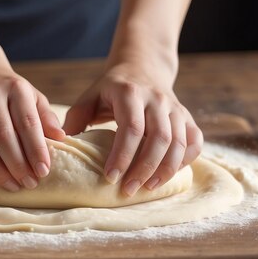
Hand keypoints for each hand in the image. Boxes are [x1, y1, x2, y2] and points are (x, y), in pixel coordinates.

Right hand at [0, 42, 64, 191]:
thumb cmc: (7, 90)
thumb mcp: (31, 95)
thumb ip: (45, 116)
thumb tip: (61, 138)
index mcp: (14, 88)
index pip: (27, 123)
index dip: (36, 150)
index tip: (44, 171)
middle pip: (2, 137)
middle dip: (18, 165)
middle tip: (29, 184)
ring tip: (11, 186)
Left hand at [62, 57, 202, 196]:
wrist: (142, 68)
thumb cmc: (111, 89)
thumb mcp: (90, 96)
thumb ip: (76, 117)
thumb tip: (63, 144)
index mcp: (130, 93)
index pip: (131, 128)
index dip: (122, 155)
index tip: (110, 177)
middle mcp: (157, 99)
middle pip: (159, 138)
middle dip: (144, 168)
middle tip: (128, 190)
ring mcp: (176, 107)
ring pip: (179, 143)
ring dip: (165, 170)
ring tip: (147, 188)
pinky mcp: (187, 116)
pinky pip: (195, 141)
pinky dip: (186, 161)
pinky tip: (168, 175)